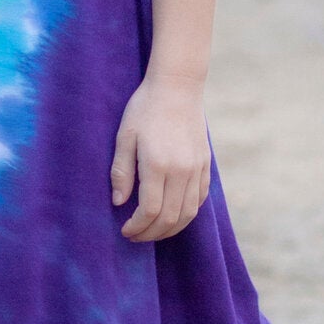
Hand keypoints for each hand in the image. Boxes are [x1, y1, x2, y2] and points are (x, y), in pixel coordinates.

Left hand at [111, 75, 209, 243]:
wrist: (177, 87)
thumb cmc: (145, 109)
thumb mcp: (125, 137)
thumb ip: (121, 172)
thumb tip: (119, 202)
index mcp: (158, 164)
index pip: (150, 210)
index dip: (137, 227)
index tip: (125, 230)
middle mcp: (181, 170)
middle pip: (170, 218)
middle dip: (151, 233)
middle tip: (136, 236)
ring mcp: (197, 168)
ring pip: (188, 213)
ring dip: (170, 229)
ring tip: (153, 230)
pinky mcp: (205, 165)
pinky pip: (200, 199)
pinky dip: (187, 214)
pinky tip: (173, 215)